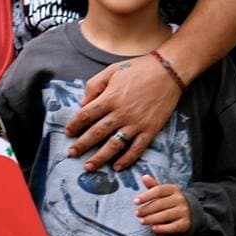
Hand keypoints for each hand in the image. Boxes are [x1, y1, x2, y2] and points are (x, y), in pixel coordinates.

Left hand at [64, 54, 180, 170]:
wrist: (168, 72)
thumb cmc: (138, 69)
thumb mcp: (111, 70)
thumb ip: (94, 86)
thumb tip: (82, 104)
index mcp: (109, 98)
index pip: (86, 115)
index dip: (75, 125)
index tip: (68, 133)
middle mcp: (120, 113)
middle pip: (96, 133)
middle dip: (82, 145)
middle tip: (72, 154)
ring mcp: (136, 123)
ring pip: (114, 145)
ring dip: (100, 157)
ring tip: (89, 166)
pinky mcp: (150, 130)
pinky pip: (136, 149)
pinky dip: (126, 160)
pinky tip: (117, 167)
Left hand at [134, 174, 189, 233]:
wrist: (190, 211)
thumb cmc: (171, 200)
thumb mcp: (164, 191)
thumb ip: (153, 186)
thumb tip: (144, 177)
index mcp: (173, 189)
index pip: (158, 190)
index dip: (146, 196)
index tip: (135, 201)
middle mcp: (180, 199)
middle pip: (160, 204)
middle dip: (146, 209)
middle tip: (137, 213)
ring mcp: (184, 211)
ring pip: (165, 215)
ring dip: (151, 219)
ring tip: (142, 221)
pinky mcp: (185, 223)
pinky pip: (173, 227)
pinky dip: (162, 228)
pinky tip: (153, 228)